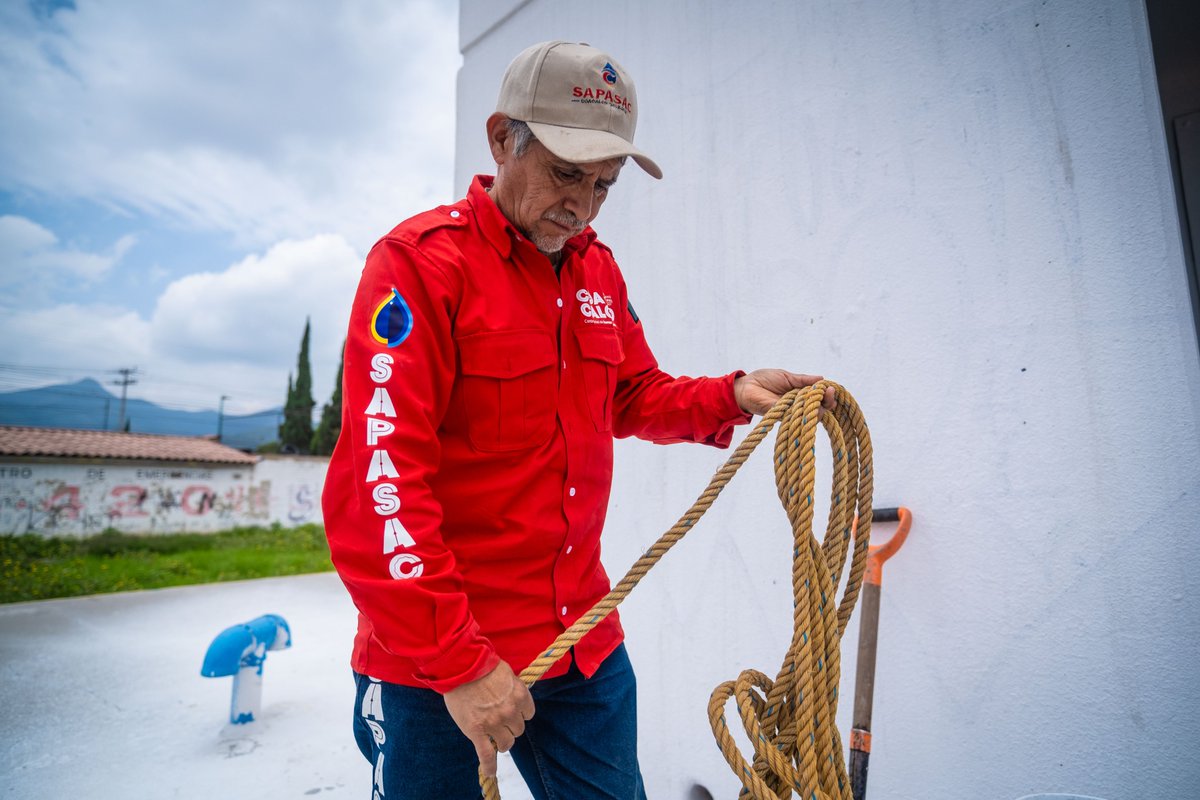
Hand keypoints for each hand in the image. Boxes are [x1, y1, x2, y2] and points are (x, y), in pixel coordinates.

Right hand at [443, 661, 534, 777]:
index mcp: (520, 695)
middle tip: (499, 721)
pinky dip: (489, 765)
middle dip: (509, 727)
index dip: (519, 714)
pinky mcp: (477, 731)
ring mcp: (494, 723)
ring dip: (501, 741)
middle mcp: (510, 711)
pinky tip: (490, 771)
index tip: (512, 712)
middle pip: (518, 729)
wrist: (460, 666)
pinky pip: (486, 754)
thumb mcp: (506, 672)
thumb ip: (512, 687)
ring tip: (493, 737)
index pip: (528, 714)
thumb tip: (514, 694)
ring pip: (506, 743)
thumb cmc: (481, 665)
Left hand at [733, 369, 836, 415]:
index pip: (818, 398)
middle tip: (829, 394)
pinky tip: (808, 402)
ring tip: (821, 397)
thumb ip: (803, 380)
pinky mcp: (782, 417)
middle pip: (819, 409)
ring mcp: (791, 412)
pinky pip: (798, 416)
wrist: (745, 387)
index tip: (831, 388)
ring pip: (811, 415)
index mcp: (800, 394)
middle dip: (827, 401)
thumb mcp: (787, 377)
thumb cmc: (763, 380)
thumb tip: (822, 379)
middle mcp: (798, 405)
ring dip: (819, 407)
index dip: (827, 394)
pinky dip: (804, 410)